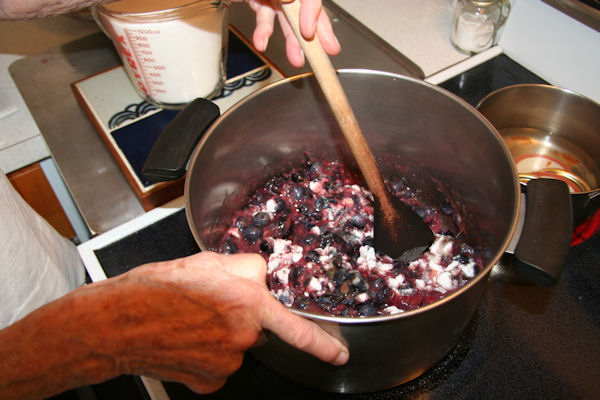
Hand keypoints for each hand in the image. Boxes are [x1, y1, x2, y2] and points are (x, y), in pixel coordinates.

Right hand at [108, 251, 348, 391]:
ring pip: (236, 346)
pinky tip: (188, 340)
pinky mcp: (208, 381)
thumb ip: (247, 268)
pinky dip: (209, 353)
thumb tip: (262, 277)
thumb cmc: (157, 290)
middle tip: (209, 305)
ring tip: (192, 320)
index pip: (295, 329)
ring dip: (222, 334)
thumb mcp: (208, 262)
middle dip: (241, 315)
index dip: (322, 345)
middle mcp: (241, 337)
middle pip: (256, 326)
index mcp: (246, 303)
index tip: (338, 355)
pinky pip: (219, 364)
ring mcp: (225, 364)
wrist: (118, 322)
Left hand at [239, 0, 340, 66]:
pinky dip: (264, 32)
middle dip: (317, 32)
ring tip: (297, 60)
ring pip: (288, 20)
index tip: (309, 31)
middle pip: (306, 9)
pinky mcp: (261, 2)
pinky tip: (261, 43)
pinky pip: (265, 19)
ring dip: (291, 42)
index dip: (314, 12)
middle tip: (329, 51)